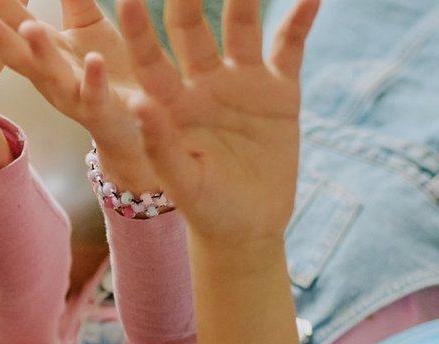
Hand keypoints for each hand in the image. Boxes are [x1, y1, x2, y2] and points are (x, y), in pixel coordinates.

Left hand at [0, 0, 316, 242]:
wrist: (246, 228)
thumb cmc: (206, 209)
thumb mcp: (183, 181)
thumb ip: (161, 144)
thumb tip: (138, 104)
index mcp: (170, 104)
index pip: (150, 56)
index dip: (139, 28)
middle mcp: (202, 83)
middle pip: (192, 28)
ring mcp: (241, 82)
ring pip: (241, 27)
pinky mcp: (279, 90)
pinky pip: (290, 48)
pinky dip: (300, 21)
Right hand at [0, 0, 164, 191]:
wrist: (136, 120)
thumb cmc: (107, 68)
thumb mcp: (86, 26)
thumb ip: (72, 0)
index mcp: (46, 52)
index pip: (16, 25)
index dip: (1, 8)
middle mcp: (51, 76)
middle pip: (21, 55)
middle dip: (0, 38)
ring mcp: (73, 94)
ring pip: (51, 74)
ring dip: (39, 52)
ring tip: (30, 28)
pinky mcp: (101, 108)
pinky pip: (95, 94)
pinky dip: (94, 79)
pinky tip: (95, 60)